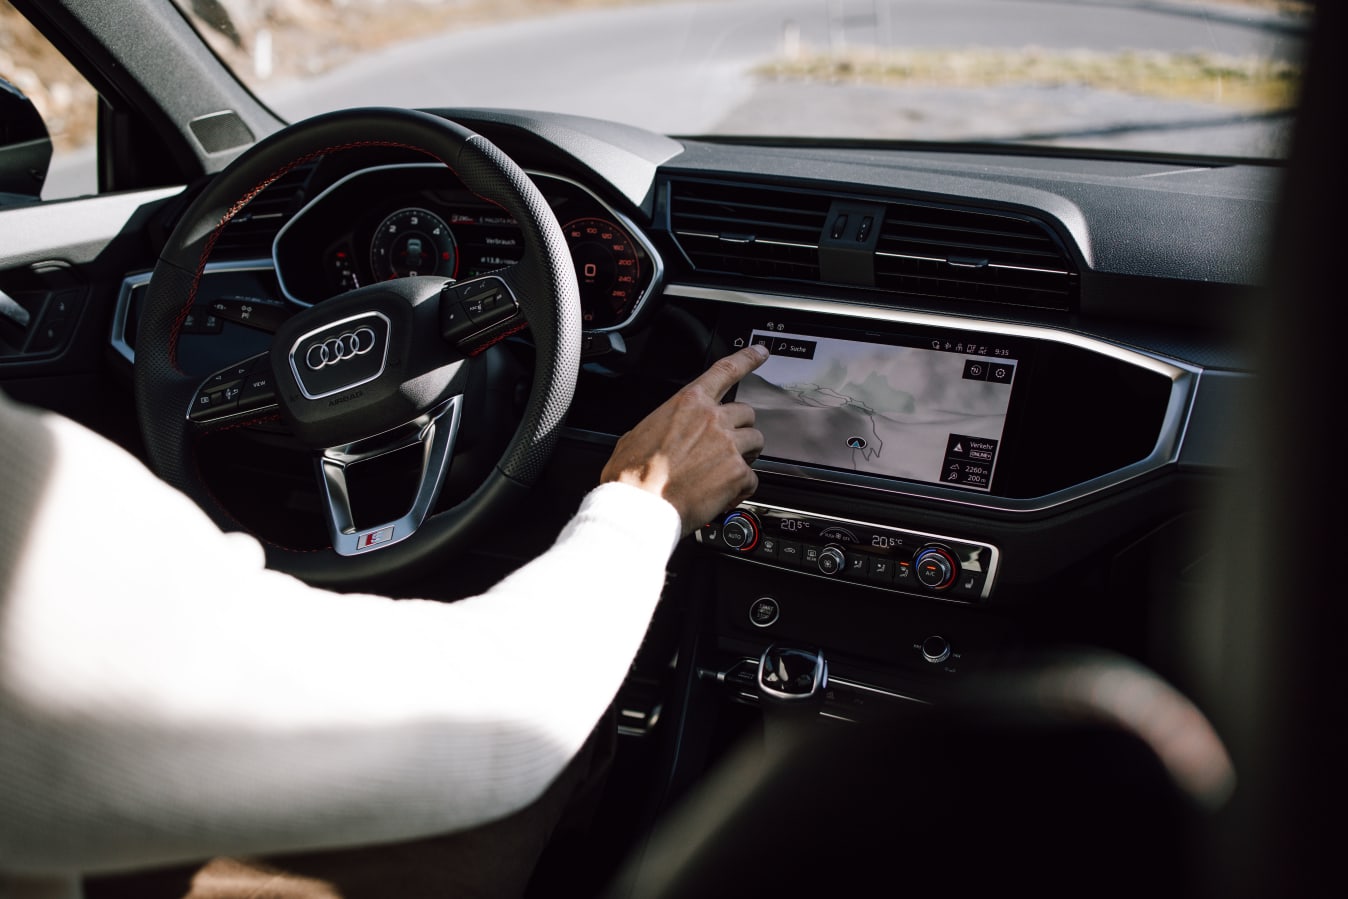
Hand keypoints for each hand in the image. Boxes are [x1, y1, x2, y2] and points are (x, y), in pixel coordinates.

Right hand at [601, 344, 768, 534]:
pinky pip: (753, 478)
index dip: (747, 359)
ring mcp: (728, 445)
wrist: (640, 505)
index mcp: (688, 403)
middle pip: (746, 413)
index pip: (725, 371)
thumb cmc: (632, 475)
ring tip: (726, 472)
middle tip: (727, 446)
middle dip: (740, 429)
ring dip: (746, 456)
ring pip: (756, 442)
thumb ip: (661, 425)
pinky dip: (741, 489)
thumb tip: (660, 433)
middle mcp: (713, 419)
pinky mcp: (738, 473)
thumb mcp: (637, 434)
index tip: (760, 353)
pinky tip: (722, 496)